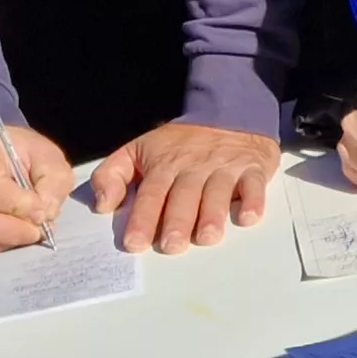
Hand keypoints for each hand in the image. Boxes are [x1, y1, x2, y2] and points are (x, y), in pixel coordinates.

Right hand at [0, 125, 72, 253]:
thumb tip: (44, 215)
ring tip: (27, 229)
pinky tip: (10, 232)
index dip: (19, 208)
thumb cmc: (24, 153)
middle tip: (39, 230)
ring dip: (8, 240)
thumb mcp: (49, 158)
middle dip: (16, 231)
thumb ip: (52, 184)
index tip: (42, 212)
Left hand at [90, 121, 279, 254]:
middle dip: (177, 220)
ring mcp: (224, 169)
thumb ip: (111, 174)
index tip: (134, 242)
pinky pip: (254, 185)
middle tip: (171, 245)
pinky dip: (254, 201)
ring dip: (213, 214)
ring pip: (218, 192)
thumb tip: (103, 205)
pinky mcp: (252, 170)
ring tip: (207, 237)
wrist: (229, 112)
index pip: (151, 193)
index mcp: (164, 166)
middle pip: (184, 196)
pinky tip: (249, 217)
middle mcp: (194, 168)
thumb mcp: (138, 149)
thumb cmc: (180, 143)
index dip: (142, 218)